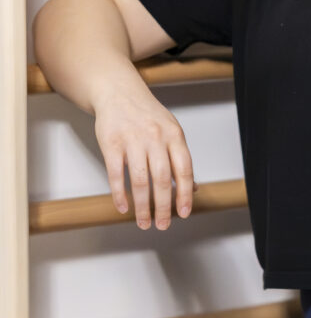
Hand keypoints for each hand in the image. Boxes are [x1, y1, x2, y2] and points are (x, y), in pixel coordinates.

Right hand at [94, 84, 196, 229]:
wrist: (118, 92)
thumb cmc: (147, 115)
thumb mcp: (171, 131)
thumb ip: (180, 159)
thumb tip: (192, 188)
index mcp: (174, 135)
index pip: (184, 169)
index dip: (184, 194)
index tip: (183, 213)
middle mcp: (155, 137)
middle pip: (161, 179)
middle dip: (163, 207)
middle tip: (162, 224)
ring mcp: (132, 140)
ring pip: (139, 180)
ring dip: (142, 206)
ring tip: (144, 222)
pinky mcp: (111, 143)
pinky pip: (115, 174)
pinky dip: (119, 194)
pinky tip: (123, 207)